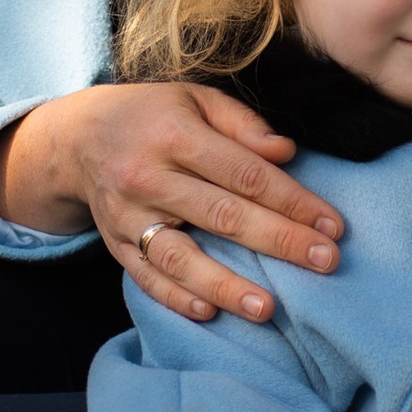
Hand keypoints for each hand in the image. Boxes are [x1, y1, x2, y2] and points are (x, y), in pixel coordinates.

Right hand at [0, 82, 344, 324]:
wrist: (78, 137)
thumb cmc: (154, 115)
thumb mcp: (196, 98)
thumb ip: (242, 124)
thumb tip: (287, 152)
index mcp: (174, 134)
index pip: (243, 173)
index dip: (292, 200)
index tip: (332, 224)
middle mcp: (147, 177)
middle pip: (222, 215)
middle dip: (279, 241)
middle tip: (325, 262)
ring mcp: (128, 216)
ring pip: (180, 257)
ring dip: (225, 285)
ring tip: (267, 308)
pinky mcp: (116, 245)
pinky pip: (146, 278)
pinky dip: (176, 298)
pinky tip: (209, 313)